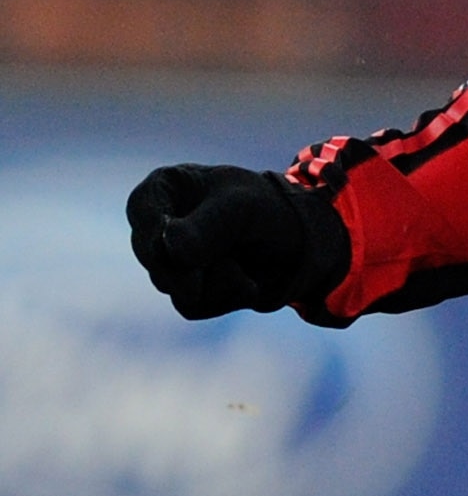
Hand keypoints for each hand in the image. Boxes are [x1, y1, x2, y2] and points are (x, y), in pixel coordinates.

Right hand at [125, 165, 327, 320]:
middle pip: (153, 258)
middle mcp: (157, 225)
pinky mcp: (183, 290)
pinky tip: (245, 281)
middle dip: (198, 266)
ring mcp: (167, 260)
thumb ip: (208, 228)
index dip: (159, 233)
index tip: (181, 248)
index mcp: (163, 188)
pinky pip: (191, 307)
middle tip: (234, 262)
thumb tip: (171, 251)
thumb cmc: (265, 211)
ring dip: (220, 281)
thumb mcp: (243, 209)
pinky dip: (225, 298)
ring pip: (173, 287)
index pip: (142, 211)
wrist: (296, 244)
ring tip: (243, 261)